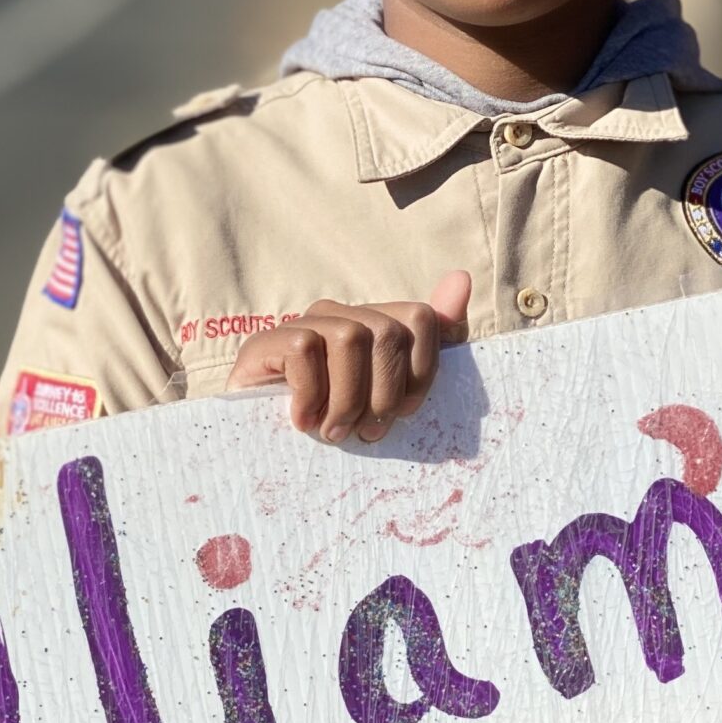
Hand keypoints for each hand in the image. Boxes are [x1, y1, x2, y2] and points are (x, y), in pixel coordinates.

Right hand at [227, 271, 471, 442]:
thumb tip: (462, 278)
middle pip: (389, 332)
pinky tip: (303, 422)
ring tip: (335, 432)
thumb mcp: (389, 395)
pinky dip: (310, 397)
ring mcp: (305, 324)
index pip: (421, 319)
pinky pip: (305, 351)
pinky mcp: (270, 339)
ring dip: (348, 400)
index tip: (405, 413)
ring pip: (350, 339)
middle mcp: (342, 315)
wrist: (259, 444)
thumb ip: (431, 341)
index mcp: (376, 324)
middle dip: (384, 394)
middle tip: (367, 432)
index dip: (423, 371)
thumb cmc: (334, 423)